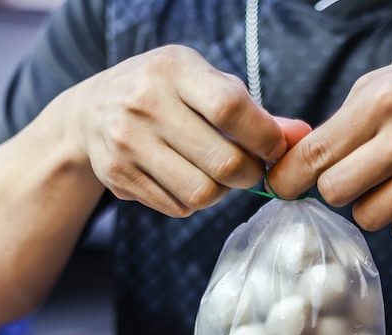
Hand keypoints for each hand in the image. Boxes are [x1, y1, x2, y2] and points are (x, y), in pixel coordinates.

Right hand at [64, 44, 310, 216]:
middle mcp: (145, 102)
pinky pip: (179, 207)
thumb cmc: (165, 94)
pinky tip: (185, 178)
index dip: (264, 138)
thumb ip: (254, 112)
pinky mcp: (118, 176)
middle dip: (249, 174)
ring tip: (215, 174)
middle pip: (223, 162)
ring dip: (221, 192)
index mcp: (173, 69)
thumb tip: (301, 137)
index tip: (274, 150)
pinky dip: (193, 202)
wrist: (90, 112)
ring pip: (203, 193)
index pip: (231, 108)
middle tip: (249, 169)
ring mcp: (127, 142)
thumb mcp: (204, 85)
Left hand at [268, 51, 391, 241]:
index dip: (290, 176)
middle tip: (356, 173)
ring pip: (368, 217)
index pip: (316, 153)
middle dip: (337, 187)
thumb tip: (292, 161)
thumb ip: (344, 119)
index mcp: (386, 98)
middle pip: (335, 191)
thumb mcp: (390, 81)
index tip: (282, 186)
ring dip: (373, 204)